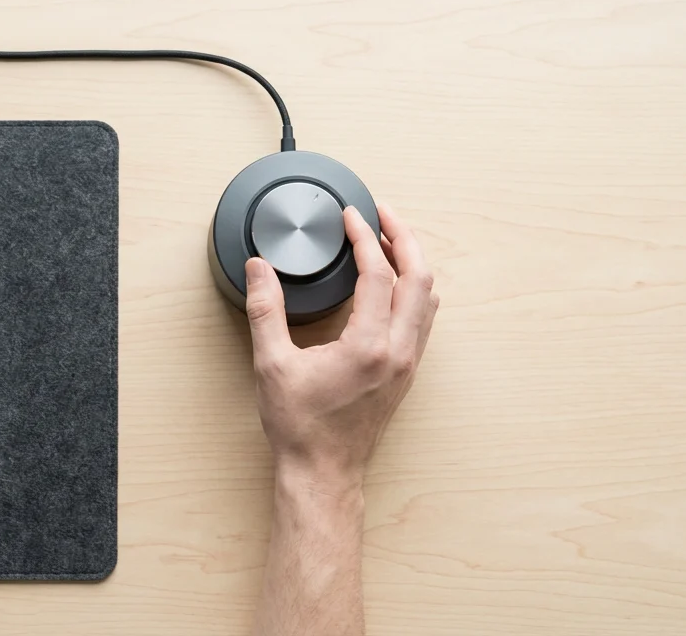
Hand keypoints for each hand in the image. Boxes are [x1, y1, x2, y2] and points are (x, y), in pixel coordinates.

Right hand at [244, 205, 438, 483]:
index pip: (378, 273)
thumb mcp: (272, 364)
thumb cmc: (300, 427)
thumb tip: (258, 269)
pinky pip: (422, 318)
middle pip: (420, 277)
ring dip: (413, 261)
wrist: (322, 472)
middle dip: (403, 237)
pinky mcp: (405, 372)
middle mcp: (398, 352)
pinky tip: (393, 281)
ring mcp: (407, 363)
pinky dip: (412, 288)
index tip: (351, 214)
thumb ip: (265, 310)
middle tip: (382, 212)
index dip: (365, 236)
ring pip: (427, 298)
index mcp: (370, 346)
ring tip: (389, 239)